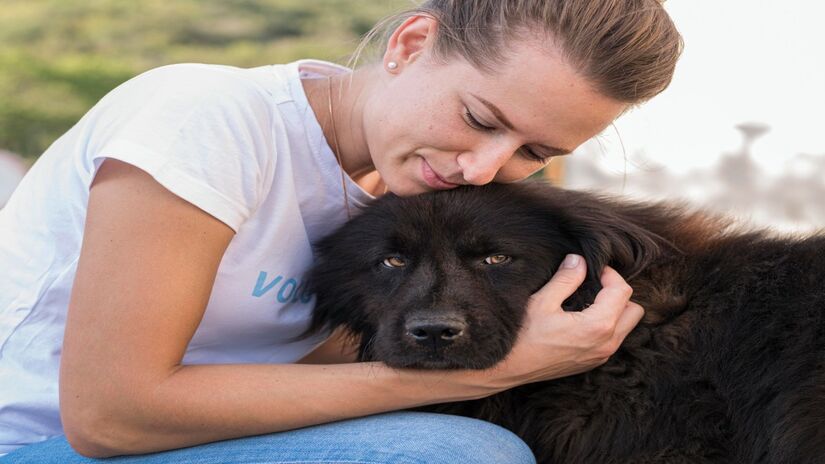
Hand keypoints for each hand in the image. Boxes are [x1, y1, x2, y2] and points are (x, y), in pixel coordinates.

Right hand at [482, 254, 643, 389]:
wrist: (507, 368)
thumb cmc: (522, 336)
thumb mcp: (542, 301)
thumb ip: (566, 279)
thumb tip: (579, 261)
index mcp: (597, 326)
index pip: (622, 291)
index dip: (609, 274)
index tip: (591, 268)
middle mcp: (606, 344)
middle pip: (634, 311)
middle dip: (618, 294)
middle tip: (594, 284)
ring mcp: (600, 356)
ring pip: (626, 327)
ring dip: (614, 310)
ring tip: (587, 300)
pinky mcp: (591, 363)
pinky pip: (613, 339)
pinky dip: (606, 325)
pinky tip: (581, 318)